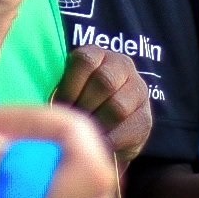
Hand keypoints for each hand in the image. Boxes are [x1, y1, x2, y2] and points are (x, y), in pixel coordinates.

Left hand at [57, 46, 152, 165]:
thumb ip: (62, 92)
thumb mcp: (68, 91)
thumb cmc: (78, 105)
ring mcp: (138, 90)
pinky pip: (130, 129)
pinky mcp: (146, 118)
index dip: (70, 86)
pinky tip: (99, 143)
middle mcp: (122, 66)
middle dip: (85, 106)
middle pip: (105, 82)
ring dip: (97, 123)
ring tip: (85, 133)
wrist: (106, 128)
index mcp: (97, 54)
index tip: (60, 105)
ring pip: (118, 106)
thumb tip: (52, 110)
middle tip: (74, 122)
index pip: (85, 60)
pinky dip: (110, 139)